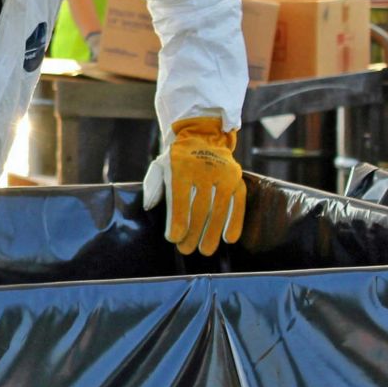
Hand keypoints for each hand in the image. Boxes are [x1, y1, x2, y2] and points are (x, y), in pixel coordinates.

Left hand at [142, 116, 245, 254]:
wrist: (203, 137)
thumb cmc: (178, 159)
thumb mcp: (160, 165)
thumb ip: (153, 186)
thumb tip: (149, 207)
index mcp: (182, 167)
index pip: (180, 198)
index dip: (178, 220)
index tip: (173, 238)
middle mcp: (205, 169)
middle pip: (200, 207)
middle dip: (193, 232)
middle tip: (185, 249)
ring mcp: (224, 174)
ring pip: (219, 208)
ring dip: (212, 232)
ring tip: (205, 250)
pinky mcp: (237, 179)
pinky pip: (237, 204)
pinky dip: (234, 222)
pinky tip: (228, 239)